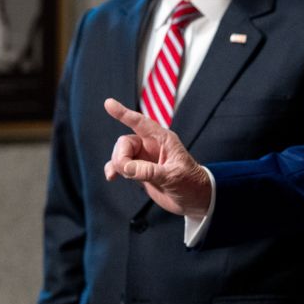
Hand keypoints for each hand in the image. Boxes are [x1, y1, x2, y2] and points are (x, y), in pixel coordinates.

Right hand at [102, 98, 212, 217]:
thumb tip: (126, 168)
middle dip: (121, 156)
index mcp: (163, 140)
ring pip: (121, 154)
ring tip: (124, 176)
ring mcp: (144, 159)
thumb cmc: (191, 182)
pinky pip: (121, 166)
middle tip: (127, 171)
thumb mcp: (172, 176)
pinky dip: (114, 170)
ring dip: (117, 164)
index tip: (108, 103)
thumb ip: (149, 171)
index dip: (124, 113)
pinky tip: (111, 177)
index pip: (140, 122)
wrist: (195, 199)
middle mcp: (151, 146)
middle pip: (125, 142)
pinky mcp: (140, 171)